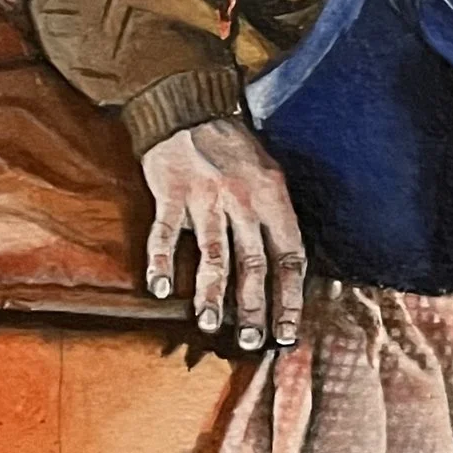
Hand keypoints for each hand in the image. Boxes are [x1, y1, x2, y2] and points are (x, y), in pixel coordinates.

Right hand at [142, 118, 306, 349]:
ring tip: (211, 326)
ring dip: (213, 295)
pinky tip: (161, 290)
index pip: (290, 257)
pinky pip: (166, 234)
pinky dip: (162, 263)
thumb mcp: (269, 176)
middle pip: (254, 264)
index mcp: (274, 200)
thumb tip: (284, 270)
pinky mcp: (171, 194)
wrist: (189, 109)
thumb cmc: (232, 149)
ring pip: (214, 255)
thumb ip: (274, 219)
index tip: (288, 331)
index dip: (291, 297)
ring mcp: (206, 198)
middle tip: (252, 343)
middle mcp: (243, 202)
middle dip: (255, 308)